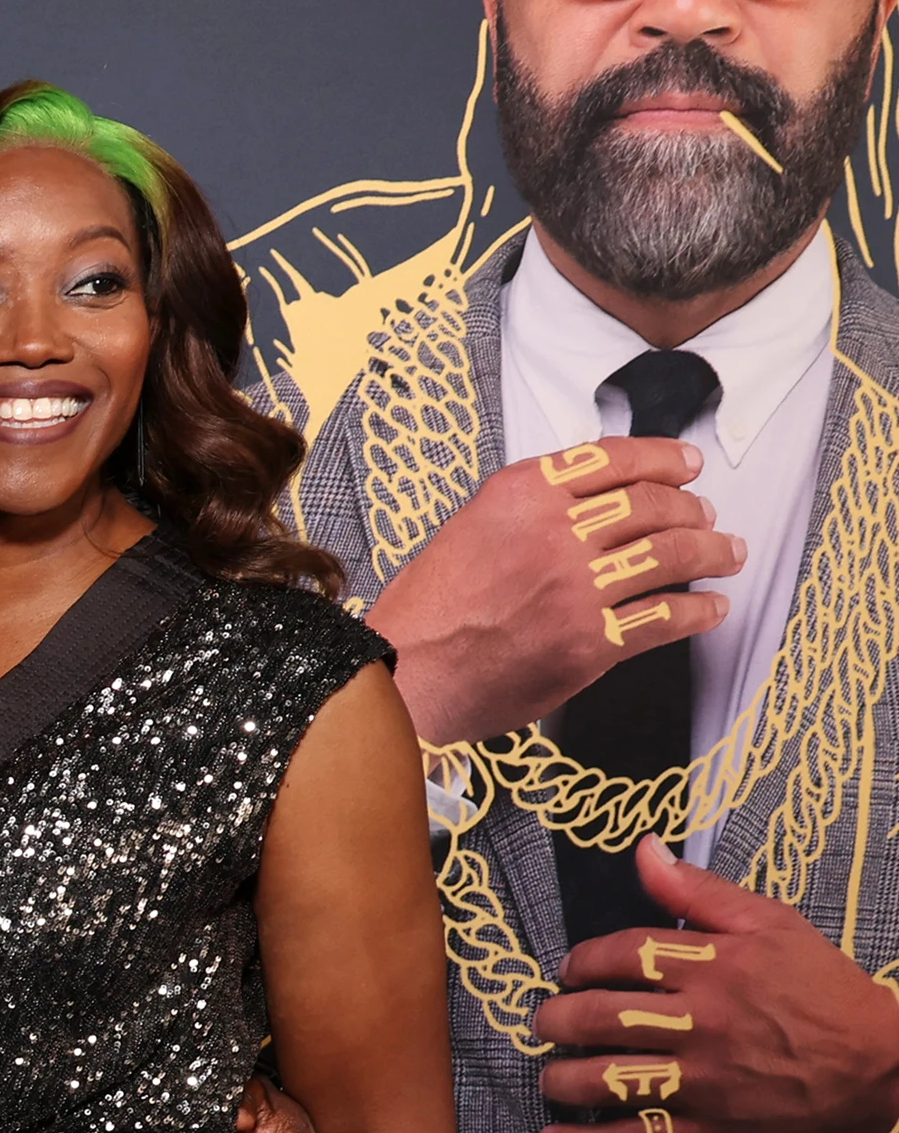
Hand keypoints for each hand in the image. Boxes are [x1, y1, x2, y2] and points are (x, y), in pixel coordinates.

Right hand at [365, 438, 738, 745]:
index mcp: (520, 495)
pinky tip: (712, 609)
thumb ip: (527, 510)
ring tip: (727, 554)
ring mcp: (576, 587)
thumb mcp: (469, 528)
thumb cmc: (427, 610)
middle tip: (707, 518)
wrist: (405, 673)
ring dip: (711, 552)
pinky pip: (666, 617)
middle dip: (693, 509)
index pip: (614, 459)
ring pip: (670, 554)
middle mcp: (553, 532)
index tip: (689, 465)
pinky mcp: (591, 641)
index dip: (665, 458)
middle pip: (652, 504)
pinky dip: (700, 611)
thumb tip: (591, 505)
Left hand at [530, 842, 898, 1132]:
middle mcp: (703, 1023)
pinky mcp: (711, 1131)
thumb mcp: (772, 924)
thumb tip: (644, 849)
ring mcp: (704, 1082)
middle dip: (555, 1020)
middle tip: (545, 1022)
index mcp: (715, 968)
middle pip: (600, 1017)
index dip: (582, 961)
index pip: (623, 955)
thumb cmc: (825, 989)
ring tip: (550, 1075)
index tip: (571, 971)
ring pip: (608, 1081)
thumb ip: (699, 891)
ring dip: (560, 1079)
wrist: (883, 1066)